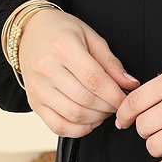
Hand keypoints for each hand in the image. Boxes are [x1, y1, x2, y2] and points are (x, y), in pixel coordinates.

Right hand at [17, 9, 140, 136]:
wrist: (31, 32)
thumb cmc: (62, 32)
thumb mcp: (90, 37)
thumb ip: (111, 62)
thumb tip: (130, 84)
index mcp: (63, 47)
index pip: (95, 79)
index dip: (115, 95)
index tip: (126, 99)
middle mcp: (46, 68)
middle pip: (85, 99)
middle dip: (108, 107)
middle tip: (116, 103)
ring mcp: (37, 87)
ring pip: (73, 115)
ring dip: (96, 119)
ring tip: (104, 110)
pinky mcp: (33, 102)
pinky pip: (57, 126)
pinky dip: (78, 130)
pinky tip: (89, 121)